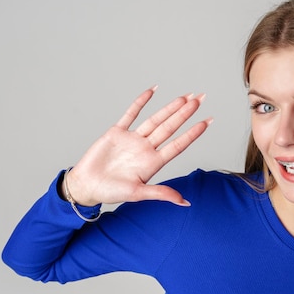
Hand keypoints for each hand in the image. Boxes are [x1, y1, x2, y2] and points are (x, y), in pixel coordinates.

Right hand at [64, 86, 211, 206]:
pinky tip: (152, 91)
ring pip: (154, 119)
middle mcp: (146, 149)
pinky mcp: (116, 133)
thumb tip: (185, 202)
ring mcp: (132, 139)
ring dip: (169, 108)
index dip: (193, 133)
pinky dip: (141, 102)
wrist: (86, 186)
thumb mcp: (137, 194)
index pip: (178, 144)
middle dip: (186, 113)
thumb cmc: (110, 192)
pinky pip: (131, 114)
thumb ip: (161, 194)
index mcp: (153, 163)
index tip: (208, 121)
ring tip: (185, 97)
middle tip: (201, 99)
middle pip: (170, 127)